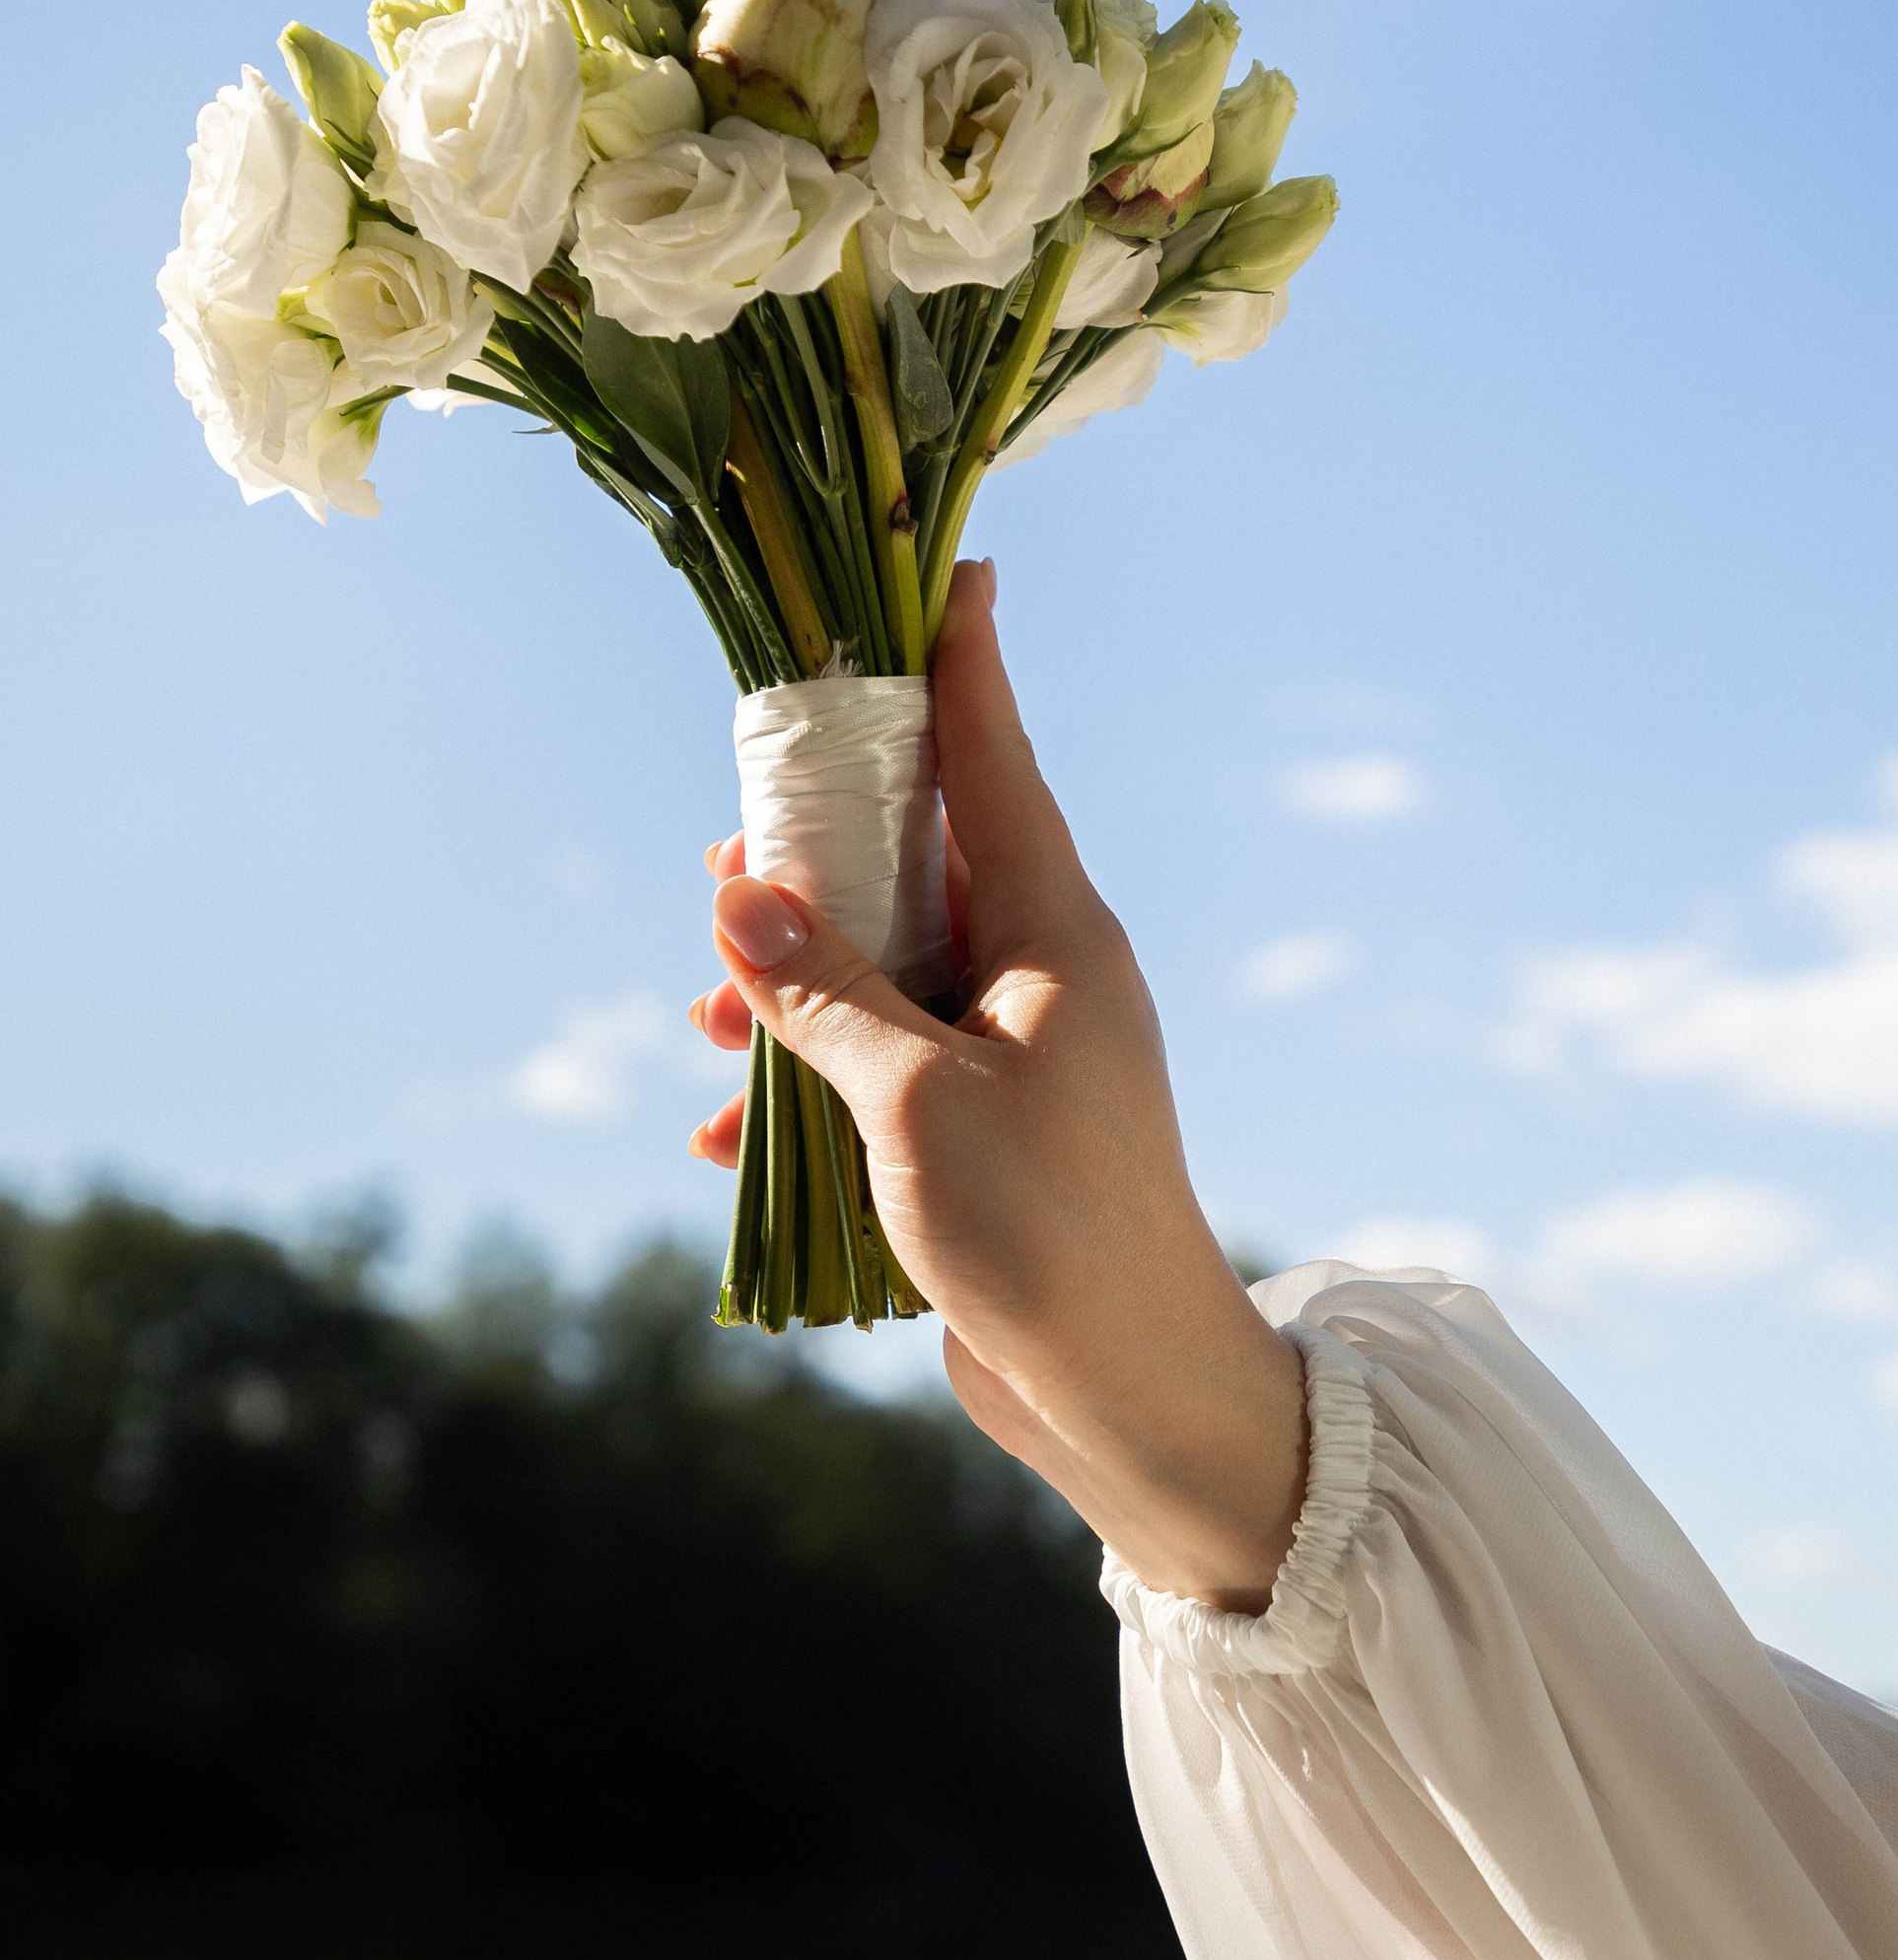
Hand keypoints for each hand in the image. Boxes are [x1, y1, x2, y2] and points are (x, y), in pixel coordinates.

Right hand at [689, 562, 1304, 1611]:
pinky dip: (806, 1094)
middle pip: (920, 858)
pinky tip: (729, 1136)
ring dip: (792, 990)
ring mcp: (1015, 1054)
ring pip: (884, 969)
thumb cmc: (1050, 1231)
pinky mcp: (983, 1132)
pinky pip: (878, 1072)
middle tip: (721, 858)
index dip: (961, 665)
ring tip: (703, 1016)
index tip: (946, 567)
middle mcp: (1044, 974)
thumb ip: (824, 996)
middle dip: (815, 855)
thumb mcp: (914, 1102)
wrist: (1131, 1392)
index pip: (998, 760)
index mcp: (1059, 932)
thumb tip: (738, 903)